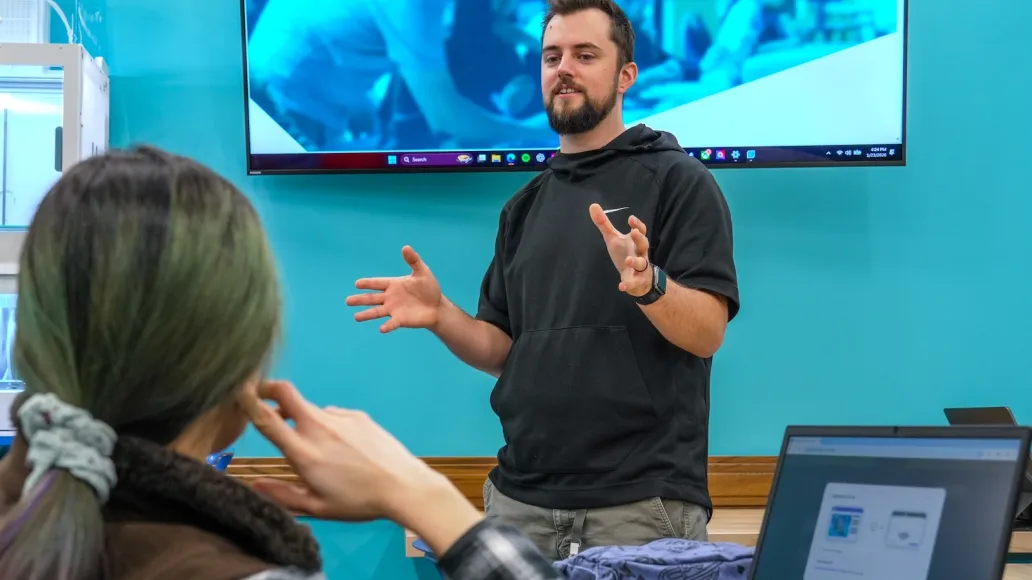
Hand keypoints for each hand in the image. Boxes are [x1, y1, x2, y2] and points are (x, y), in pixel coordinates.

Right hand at [241, 380, 448, 521]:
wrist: (403, 485)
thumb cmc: (358, 501)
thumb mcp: (317, 507)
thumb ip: (283, 495)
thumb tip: (254, 485)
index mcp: (304, 452)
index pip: (267, 419)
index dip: (247, 401)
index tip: (236, 391)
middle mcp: (319, 428)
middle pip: (285, 392)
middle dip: (266, 387)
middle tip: (258, 393)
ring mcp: (340, 418)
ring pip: (310, 409)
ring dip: (302, 419)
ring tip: (319, 448)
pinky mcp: (358, 415)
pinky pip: (332, 415)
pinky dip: (328, 426)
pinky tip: (344, 448)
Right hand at [345, 246, 442, 332]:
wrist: (437, 307)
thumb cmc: (429, 288)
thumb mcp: (422, 272)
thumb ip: (413, 261)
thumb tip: (405, 247)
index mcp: (393, 285)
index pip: (377, 283)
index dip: (368, 283)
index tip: (357, 283)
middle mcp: (390, 297)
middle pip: (372, 298)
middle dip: (360, 299)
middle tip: (347, 301)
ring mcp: (394, 309)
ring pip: (377, 311)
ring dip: (367, 314)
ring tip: (356, 317)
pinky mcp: (400, 320)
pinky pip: (392, 323)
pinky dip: (387, 326)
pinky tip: (381, 329)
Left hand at [589, 203, 651, 296]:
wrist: (637, 277)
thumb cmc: (625, 254)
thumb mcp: (613, 239)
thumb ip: (604, 224)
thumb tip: (592, 205)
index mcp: (634, 242)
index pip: (641, 231)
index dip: (637, 224)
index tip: (631, 219)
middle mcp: (640, 253)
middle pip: (644, 244)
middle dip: (640, 238)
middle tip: (635, 233)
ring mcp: (640, 267)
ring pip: (641, 263)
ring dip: (635, 261)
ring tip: (628, 260)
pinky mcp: (637, 281)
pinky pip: (634, 283)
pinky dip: (628, 284)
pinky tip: (621, 286)